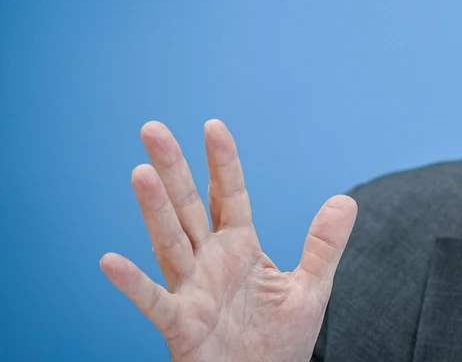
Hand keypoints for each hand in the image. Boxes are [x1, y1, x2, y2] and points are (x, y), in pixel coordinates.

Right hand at [100, 120, 357, 361]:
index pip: (230, 196)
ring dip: (154, 210)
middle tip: (153, 129)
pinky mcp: (181, 325)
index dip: (223, 163)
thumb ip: (323, 244)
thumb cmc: (280, 341)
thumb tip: (346, 200)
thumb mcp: (312, 288)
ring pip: (170, 243)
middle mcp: (210, 263)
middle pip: (189, 208)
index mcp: (240, 249)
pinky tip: (111, 262)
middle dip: (173, 170)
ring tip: (140, 173)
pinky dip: (133, 284)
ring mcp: (192, 291)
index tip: (213, 127)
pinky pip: (154, 302)